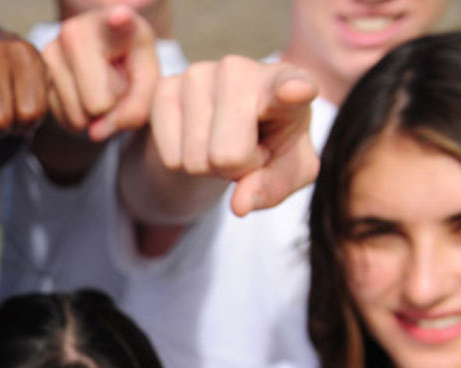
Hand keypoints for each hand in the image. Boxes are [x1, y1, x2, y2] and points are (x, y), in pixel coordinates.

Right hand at [41, 4, 159, 140]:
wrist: (102, 53)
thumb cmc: (129, 62)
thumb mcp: (147, 81)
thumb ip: (136, 108)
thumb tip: (95, 133)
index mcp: (113, 23)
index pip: (119, 23)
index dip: (121, 21)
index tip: (121, 16)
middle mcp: (73, 31)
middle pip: (97, 103)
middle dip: (110, 106)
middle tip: (113, 83)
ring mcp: (49, 52)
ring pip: (78, 116)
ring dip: (92, 113)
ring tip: (98, 87)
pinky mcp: (36, 74)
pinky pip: (62, 118)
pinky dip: (77, 115)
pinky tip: (82, 92)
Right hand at [148, 56, 318, 215]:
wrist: (226, 122)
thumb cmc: (269, 142)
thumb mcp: (287, 169)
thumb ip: (275, 187)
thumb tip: (240, 205)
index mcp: (287, 83)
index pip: (291, 85)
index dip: (293, 90)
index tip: (296, 91)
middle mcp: (239, 70)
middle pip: (229, 154)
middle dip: (234, 168)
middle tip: (243, 150)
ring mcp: (197, 74)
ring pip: (195, 159)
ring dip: (208, 166)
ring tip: (220, 142)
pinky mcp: (164, 88)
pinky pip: (170, 157)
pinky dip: (181, 162)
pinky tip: (197, 138)